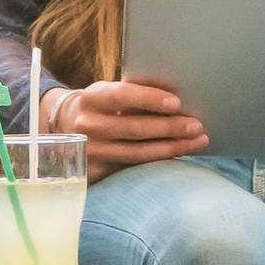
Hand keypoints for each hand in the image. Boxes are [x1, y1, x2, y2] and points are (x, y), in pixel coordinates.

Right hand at [44, 79, 206, 177]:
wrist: (67, 128)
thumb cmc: (101, 106)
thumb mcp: (108, 93)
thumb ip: (133, 93)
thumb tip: (176, 96)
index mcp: (91, 98)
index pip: (121, 96)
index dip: (149, 99)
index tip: (176, 103)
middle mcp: (87, 125)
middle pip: (134, 128)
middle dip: (170, 127)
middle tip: (196, 126)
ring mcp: (89, 151)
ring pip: (137, 153)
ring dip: (172, 147)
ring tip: (197, 141)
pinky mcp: (95, 171)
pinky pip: (133, 168)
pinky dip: (159, 162)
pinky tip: (178, 155)